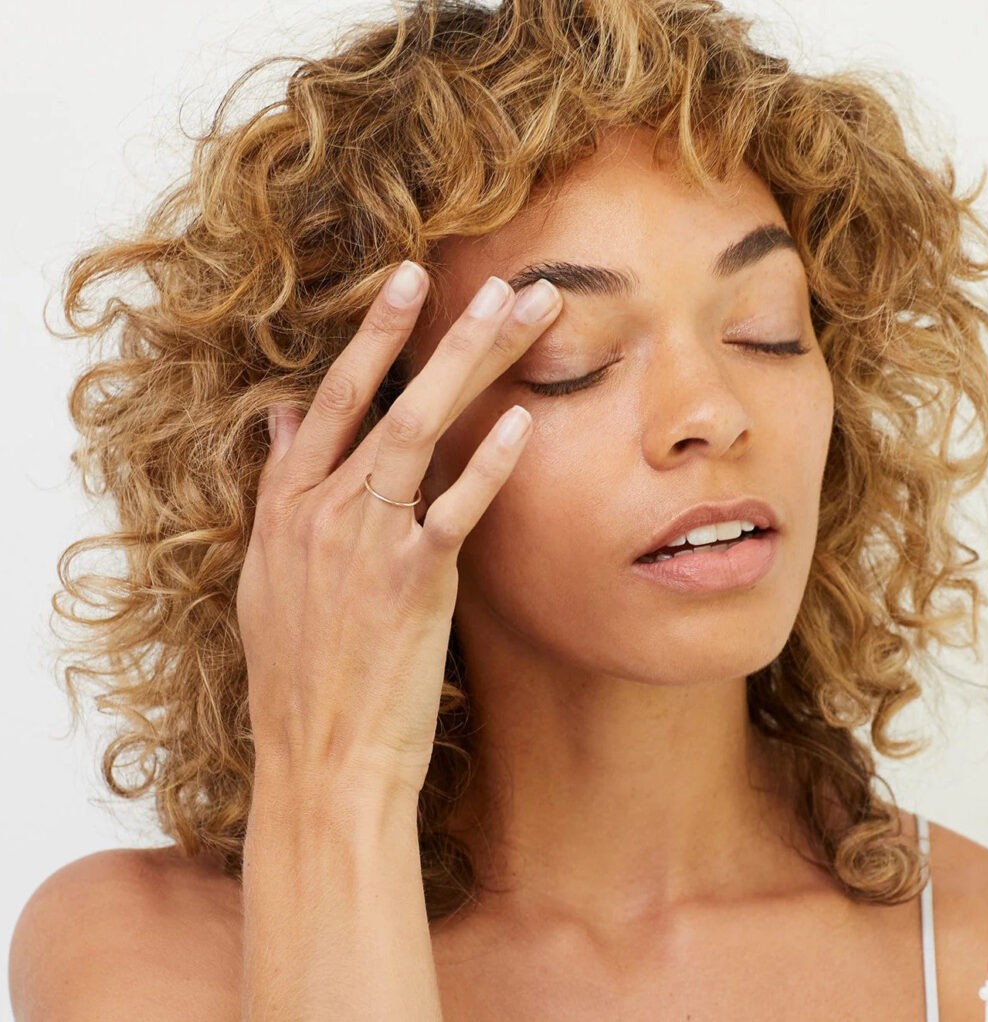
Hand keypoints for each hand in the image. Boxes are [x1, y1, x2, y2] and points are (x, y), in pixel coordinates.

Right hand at [235, 262, 561, 799]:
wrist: (318, 761)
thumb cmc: (300, 675)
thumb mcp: (268, 576)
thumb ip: (281, 489)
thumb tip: (284, 419)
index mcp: (285, 507)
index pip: (332, 399)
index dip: (373, 336)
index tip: (410, 283)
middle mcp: (319, 513)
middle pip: (384, 400)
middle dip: (441, 332)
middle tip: (498, 281)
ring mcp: (362, 544)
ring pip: (418, 432)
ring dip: (473, 366)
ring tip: (522, 315)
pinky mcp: (407, 584)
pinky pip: (452, 510)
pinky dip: (489, 465)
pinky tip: (523, 423)